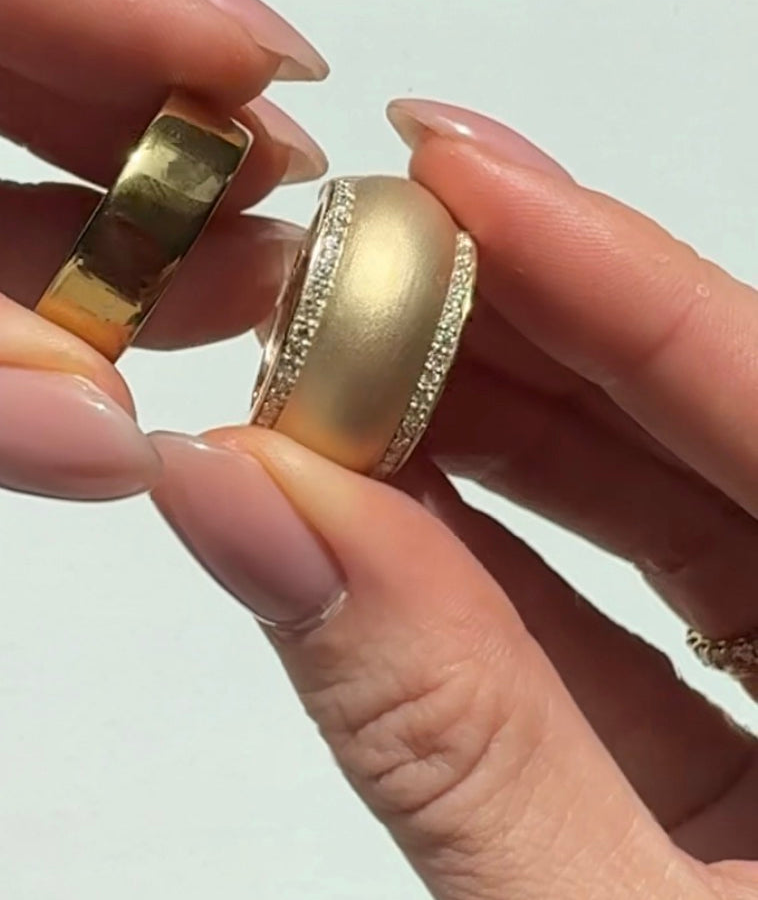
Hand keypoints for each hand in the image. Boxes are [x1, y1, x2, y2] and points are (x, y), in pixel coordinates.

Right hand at [151, 101, 757, 897]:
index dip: (601, 266)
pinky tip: (359, 507)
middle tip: (347, 260)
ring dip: (474, 439)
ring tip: (324, 371)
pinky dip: (475, 566)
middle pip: (691, 427)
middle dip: (509, 334)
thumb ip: (432, 724)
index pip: (757, 395)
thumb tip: (235, 499)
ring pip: (643, 517)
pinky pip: (606, 628)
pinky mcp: (736, 782)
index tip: (444, 158)